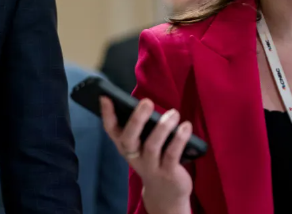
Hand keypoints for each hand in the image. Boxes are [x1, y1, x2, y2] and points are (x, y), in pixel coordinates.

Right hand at [100, 97, 192, 213]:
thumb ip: (140, 129)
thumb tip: (145, 104)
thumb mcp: (141, 146)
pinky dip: (180, 139)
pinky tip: (186, 127)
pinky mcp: (167, 173)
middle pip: (129, 138)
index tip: (105, 97)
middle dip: (136, 119)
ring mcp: (150, 165)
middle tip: (147, 102)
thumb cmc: (153, 160)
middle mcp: (133, 156)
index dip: (107, 114)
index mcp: (124, 146)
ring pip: (152, 145)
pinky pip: (172, 154)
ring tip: (173, 113)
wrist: (165, 193)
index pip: (111, 130)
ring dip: (163, 127)